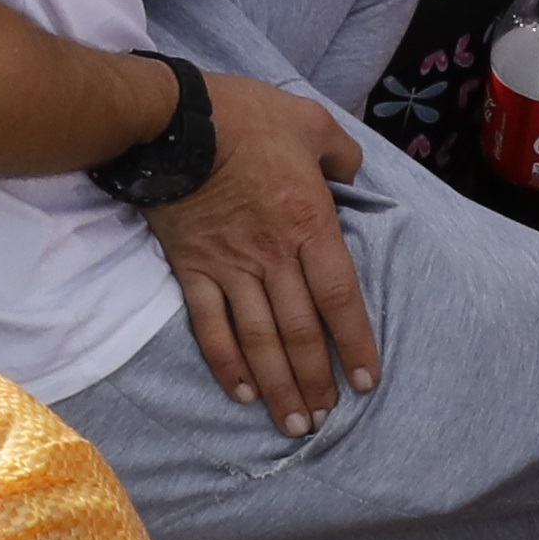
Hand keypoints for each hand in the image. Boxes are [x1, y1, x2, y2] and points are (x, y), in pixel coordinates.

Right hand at [151, 73, 379, 430]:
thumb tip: (351, 172)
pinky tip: (242, 393)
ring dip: (278, 386)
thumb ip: (340, 152)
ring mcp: (229, 268)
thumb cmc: (244, 116)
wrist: (172, 120)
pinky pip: (211, 326)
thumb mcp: (310, 120)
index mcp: (309, 223)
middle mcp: (273, 256)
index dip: (355, 342)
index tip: (366, 380)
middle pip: (300, 331)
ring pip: (259, 339)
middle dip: (315, 380)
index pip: (340, 297)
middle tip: (325, 419)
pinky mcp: (191, 269)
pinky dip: (227, 363)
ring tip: (292, 422)